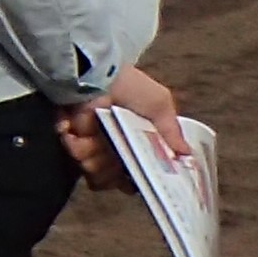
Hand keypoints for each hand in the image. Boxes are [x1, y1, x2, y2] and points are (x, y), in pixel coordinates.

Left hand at [59, 64, 181, 190]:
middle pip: (113, 179)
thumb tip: (187, 153)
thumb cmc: (131, 88)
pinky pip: (73, 156)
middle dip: (113, 169)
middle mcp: (113, 149)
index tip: (135, 177)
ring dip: (95, 154)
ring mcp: (90, 146)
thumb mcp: (159, 104)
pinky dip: (75, 144)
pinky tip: (76, 131)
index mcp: (135, 144)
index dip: (135, 180)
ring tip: (96, 134)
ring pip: (93, 171)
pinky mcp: (70, 139)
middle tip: (114, 149)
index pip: (135, 176)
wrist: (96, 76)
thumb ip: (171, 130)